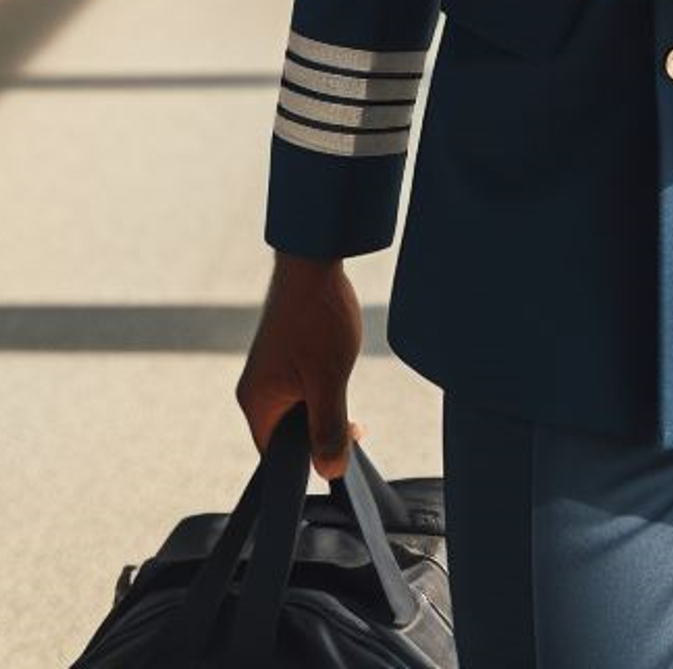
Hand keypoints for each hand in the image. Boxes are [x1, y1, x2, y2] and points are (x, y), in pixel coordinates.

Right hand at [236, 252, 364, 480]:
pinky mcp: (282, 357)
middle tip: (357, 430)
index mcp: (256, 402)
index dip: (307, 466)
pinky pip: (301, 390)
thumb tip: (329, 470)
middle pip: (288, 436)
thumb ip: (329, 428)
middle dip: (321, 437)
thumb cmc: (317, 319)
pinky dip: (323, 394)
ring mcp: (268, 372)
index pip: (276, 458)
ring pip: (298, 411)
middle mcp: (255, 390)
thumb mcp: (329, 381)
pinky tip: (342, 380)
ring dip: (325, 413)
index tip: (341, 461)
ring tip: (351, 401)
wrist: (312, 262)